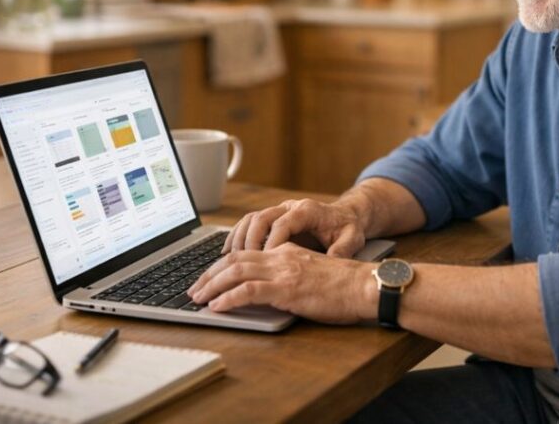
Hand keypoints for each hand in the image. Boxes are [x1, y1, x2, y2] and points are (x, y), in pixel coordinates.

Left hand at [187, 243, 376, 322]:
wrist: (365, 285)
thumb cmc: (345, 286)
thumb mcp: (313, 272)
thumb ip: (291, 273)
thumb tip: (273, 288)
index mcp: (287, 251)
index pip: (246, 253)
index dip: (222, 265)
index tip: (209, 278)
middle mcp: (281, 257)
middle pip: (234, 260)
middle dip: (209, 275)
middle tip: (193, 290)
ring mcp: (283, 271)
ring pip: (235, 272)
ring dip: (212, 286)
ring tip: (198, 299)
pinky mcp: (286, 289)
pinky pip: (248, 291)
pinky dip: (228, 298)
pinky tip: (217, 307)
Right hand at [222, 198, 366, 257]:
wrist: (346, 216)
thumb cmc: (348, 227)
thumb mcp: (352, 238)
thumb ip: (343, 248)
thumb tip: (334, 261)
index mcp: (307, 210)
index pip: (283, 223)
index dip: (272, 242)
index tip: (266, 261)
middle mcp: (290, 207)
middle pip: (261, 218)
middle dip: (249, 241)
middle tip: (242, 263)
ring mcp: (279, 211)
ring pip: (250, 220)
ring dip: (238, 239)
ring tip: (230, 260)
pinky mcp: (273, 219)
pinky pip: (248, 224)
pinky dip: (237, 237)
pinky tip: (228, 253)